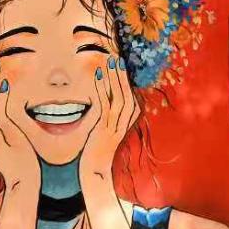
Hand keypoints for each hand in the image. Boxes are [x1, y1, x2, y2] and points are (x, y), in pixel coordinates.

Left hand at [81, 56, 140, 180]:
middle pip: (128, 94)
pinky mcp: (105, 128)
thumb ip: (109, 115)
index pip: (132, 97)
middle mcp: (125, 122)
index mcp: (128, 122)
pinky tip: (99, 76)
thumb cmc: (99, 150)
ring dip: (115, 78)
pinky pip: (105, 103)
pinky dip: (103, 88)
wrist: (96, 170)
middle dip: (123, 75)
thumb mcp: (107, 129)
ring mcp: (116, 125)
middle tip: (118, 59)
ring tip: (111, 62)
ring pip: (119, 97)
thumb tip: (105, 96)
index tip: (123, 65)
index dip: (128, 81)